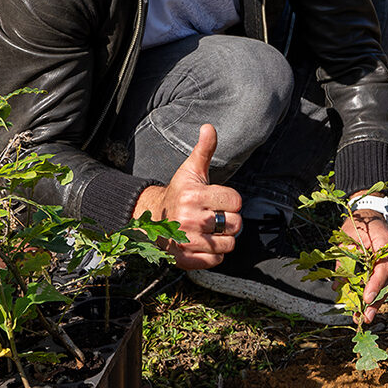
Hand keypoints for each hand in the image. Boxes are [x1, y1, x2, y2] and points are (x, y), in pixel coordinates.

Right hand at [132, 123, 242, 270]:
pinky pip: (217, 260)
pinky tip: (204, 243)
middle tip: (214, 215)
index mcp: (194, 196)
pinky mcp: (186, 259)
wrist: (151, 217)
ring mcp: (188, 241)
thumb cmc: (178, 192)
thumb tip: (209, 127)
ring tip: (210, 230)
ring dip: (223, 238)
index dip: (230, 201)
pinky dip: (214, 254)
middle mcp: (191, 219)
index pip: (236, 202)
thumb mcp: (190, 170)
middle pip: (236, 225)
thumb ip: (204, 150)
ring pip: (229, 244)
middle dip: (229, 220)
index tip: (218, 200)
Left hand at [341, 208, 387, 324]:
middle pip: (387, 281)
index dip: (375, 284)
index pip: (384, 268)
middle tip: (365, 316)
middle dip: (376, 301)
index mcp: (386, 243)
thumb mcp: (347, 238)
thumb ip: (344, 260)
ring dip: (375, 302)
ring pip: (386, 285)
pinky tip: (364, 306)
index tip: (366, 298)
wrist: (370, 214)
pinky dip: (374, 294)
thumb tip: (337, 285)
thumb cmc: (358, 223)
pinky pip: (382, 283)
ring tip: (364, 317)